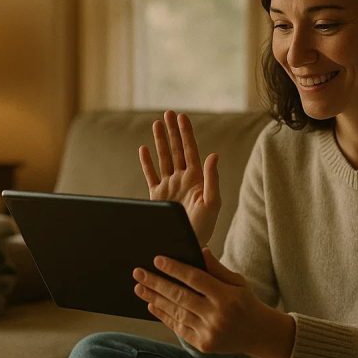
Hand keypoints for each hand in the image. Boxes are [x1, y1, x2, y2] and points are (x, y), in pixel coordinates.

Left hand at [132, 248, 294, 357]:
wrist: (259, 334)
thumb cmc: (245, 302)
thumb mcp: (238, 282)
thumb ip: (217, 268)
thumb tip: (200, 250)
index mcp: (227, 296)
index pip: (195, 279)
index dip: (175, 268)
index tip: (157, 259)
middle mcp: (217, 315)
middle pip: (180, 296)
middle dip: (156, 283)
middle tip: (138, 272)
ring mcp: (209, 332)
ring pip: (176, 312)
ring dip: (155, 299)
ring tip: (140, 287)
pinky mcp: (202, 345)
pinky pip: (178, 328)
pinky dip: (163, 316)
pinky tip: (151, 305)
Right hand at [139, 110, 219, 245]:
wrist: (187, 244)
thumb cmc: (204, 226)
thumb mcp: (212, 202)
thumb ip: (212, 178)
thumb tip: (213, 155)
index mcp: (197, 179)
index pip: (190, 150)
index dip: (186, 133)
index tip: (182, 117)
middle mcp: (182, 179)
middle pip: (176, 150)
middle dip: (172, 131)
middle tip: (168, 112)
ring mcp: (169, 186)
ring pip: (163, 158)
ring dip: (160, 141)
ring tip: (157, 124)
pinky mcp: (157, 196)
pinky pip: (151, 175)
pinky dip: (147, 163)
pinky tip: (144, 149)